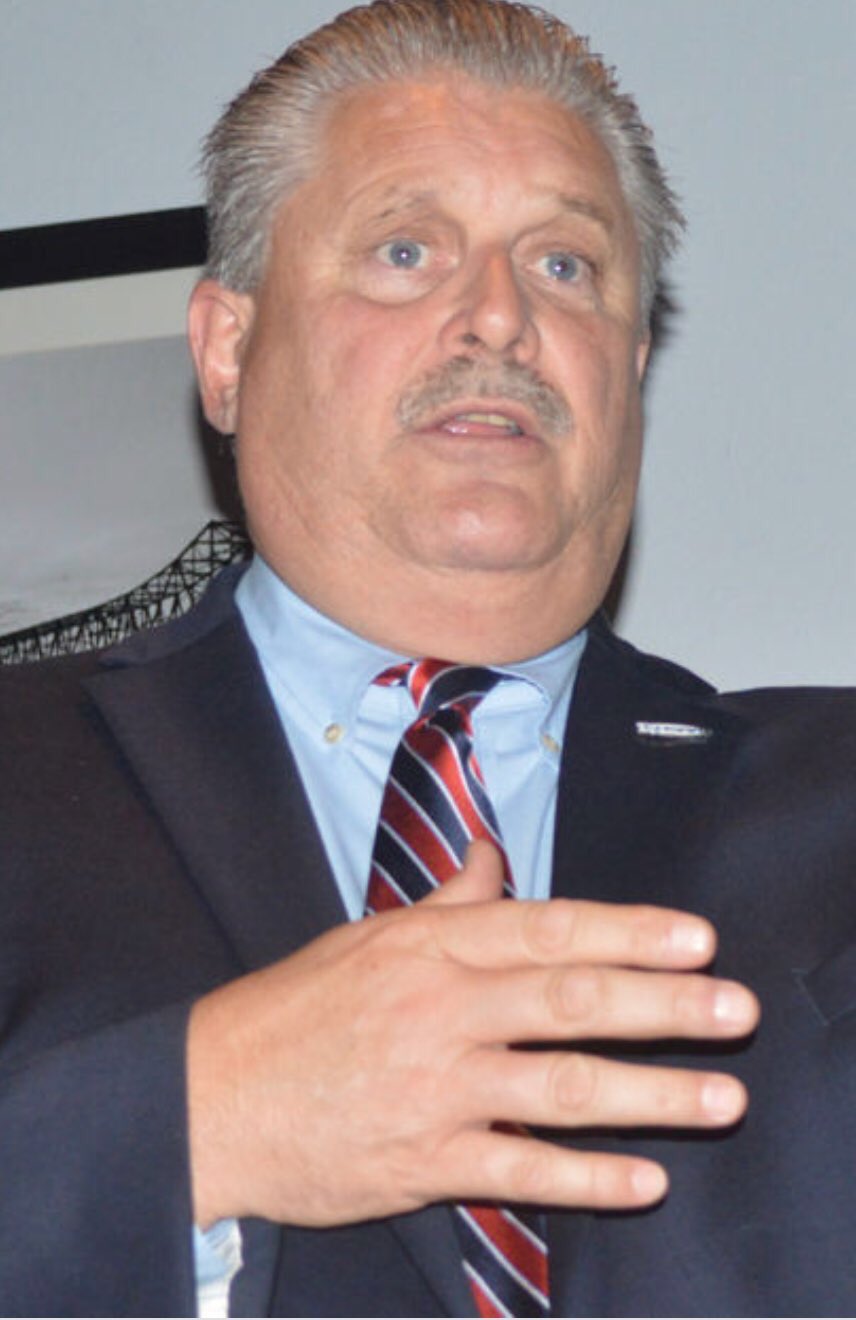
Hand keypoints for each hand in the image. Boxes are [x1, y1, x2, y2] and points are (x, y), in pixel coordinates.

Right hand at [187, 840, 758, 1227]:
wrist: (211, 1097)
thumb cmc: (294, 1009)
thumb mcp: (366, 935)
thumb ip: (446, 902)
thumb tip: (495, 854)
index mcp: (429, 947)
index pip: (547, 929)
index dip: (627, 931)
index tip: (696, 938)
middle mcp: (441, 1010)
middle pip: (571, 1002)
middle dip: (663, 1005)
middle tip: (736, 1009)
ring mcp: (435, 1087)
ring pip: (561, 1087)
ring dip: (650, 1095)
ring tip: (720, 1098)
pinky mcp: (423, 1159)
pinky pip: (519, 1169)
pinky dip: (585, 1179)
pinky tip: (643, 1182)